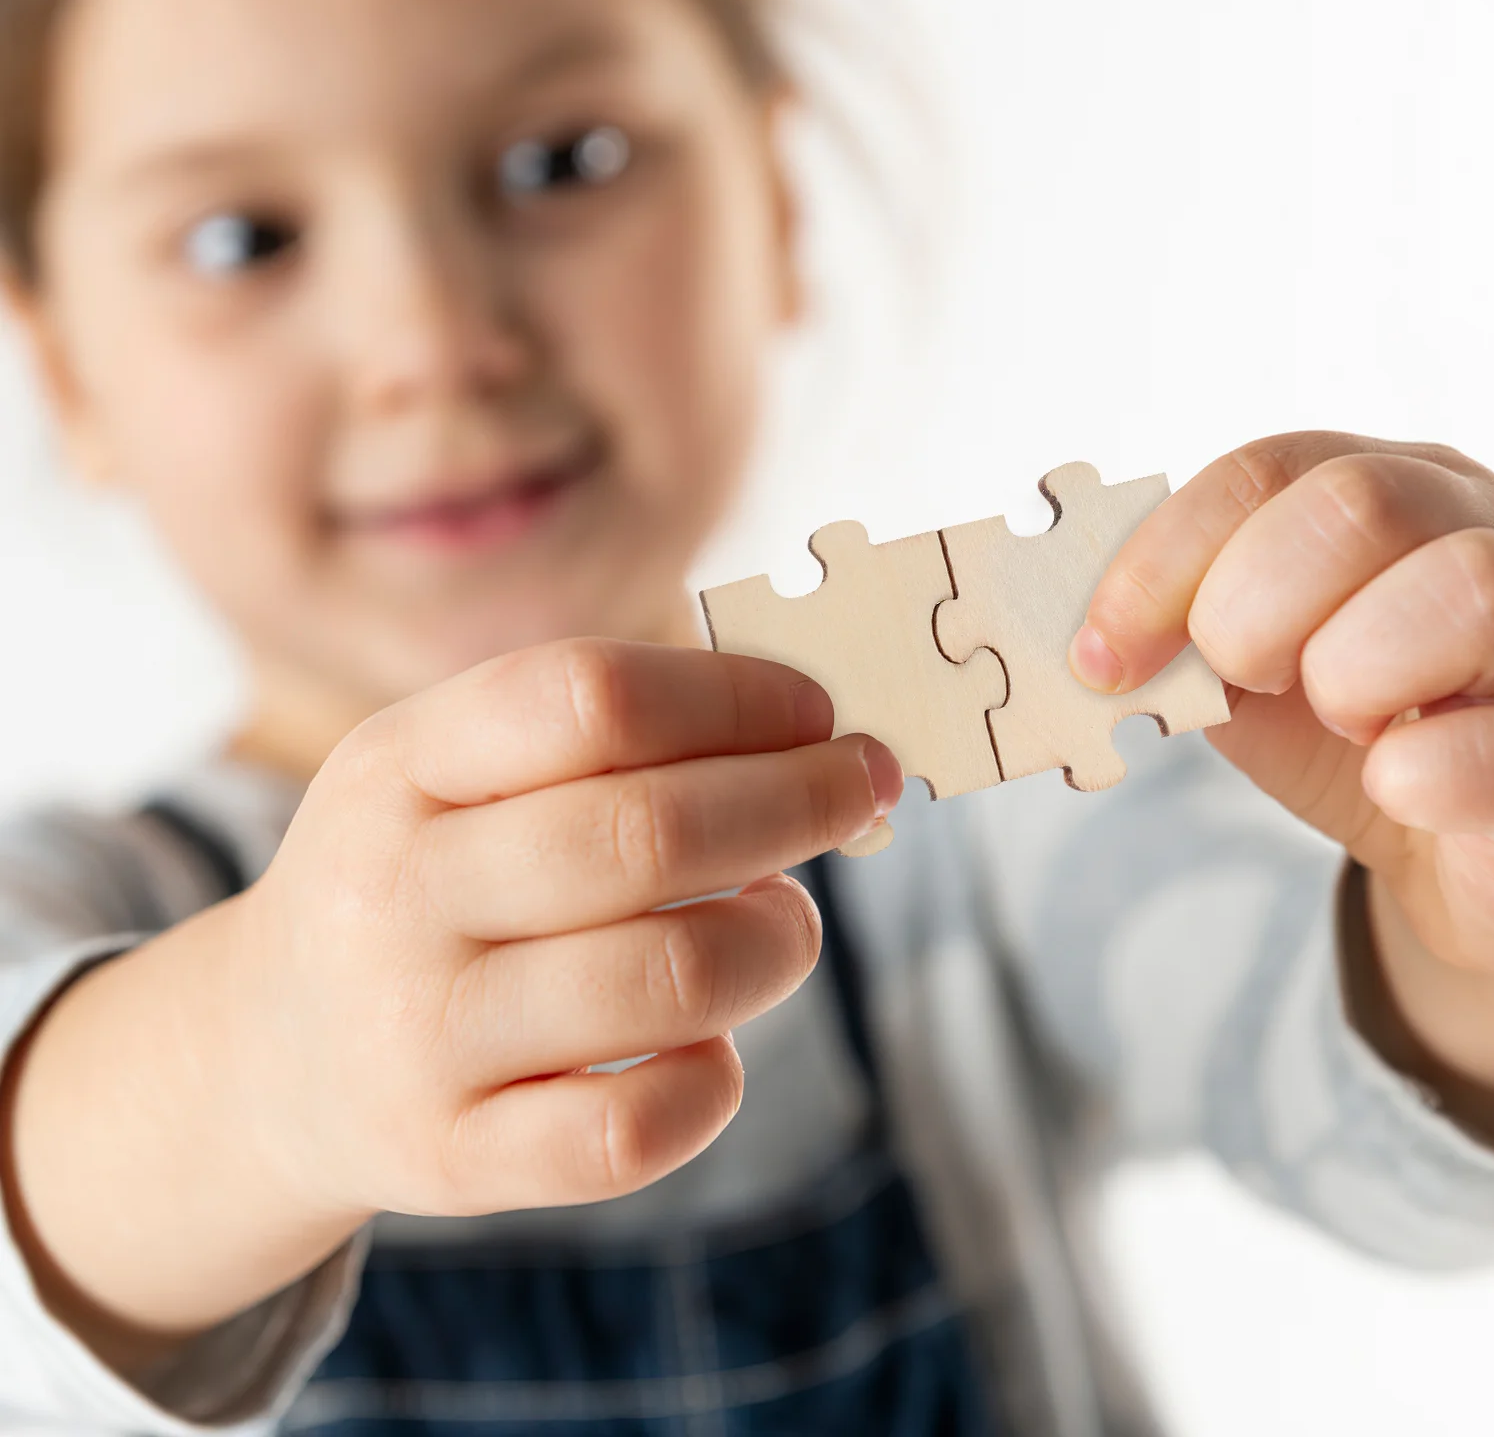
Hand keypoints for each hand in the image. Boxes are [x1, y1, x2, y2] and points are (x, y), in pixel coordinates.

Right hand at [232, 639, 898, 1221]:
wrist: (273, 1050)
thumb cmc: (424, 874)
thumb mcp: (456, 770)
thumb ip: (606, 738)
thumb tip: (814, 739)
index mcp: (399, 764)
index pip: (588, 699)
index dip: (734, 697)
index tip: (820, 712)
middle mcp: (394, 895)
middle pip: (643, 836)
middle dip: (796, 803)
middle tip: (861, 790)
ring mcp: (417, 1036)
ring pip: (664, 982)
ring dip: (776, 940)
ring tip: (787, 920)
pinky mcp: (452, 1156)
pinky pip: (629, 1131)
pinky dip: (714, 1082)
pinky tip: (714, 1042)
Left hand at [1070, 432, 1493, 1156]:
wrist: (1465, 852)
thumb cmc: (1353, 727)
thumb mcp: (1248, 662)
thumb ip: (1173, 631)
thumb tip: (1056, 633)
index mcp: (1386, 491)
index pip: (1262, 473)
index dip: (1161, 562)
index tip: (1096, 655)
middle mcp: (1480, 537)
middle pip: (1356, 504)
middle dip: (1250, 604)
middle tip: (1236, 676)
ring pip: (1470, 590)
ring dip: (1352, 666)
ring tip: (1339, 720)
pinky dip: (1436, 766)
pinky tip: (1391, 779)